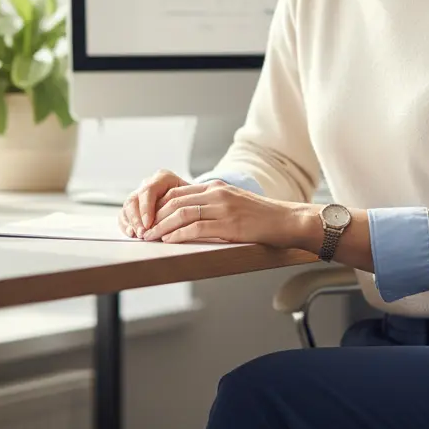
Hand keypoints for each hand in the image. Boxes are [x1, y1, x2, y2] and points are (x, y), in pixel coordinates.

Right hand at [120, 169, 189, 237]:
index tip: (149, 223)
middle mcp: (150, 184)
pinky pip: (125, 214)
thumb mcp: (194, 199)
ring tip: (138, 235)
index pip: (149, 190)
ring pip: (128, 206)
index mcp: (163, 178)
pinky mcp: (136, 206)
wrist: (194, 201)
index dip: (146, 207)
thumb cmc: (195, 201)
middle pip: (135, 199)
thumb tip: (179, 220)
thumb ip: (185, 206)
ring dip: (132, 222)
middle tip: (142, 233)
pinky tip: (132, 233)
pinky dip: (126, 224)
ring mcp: (141, 195)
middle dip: (137, 218)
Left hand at [143, 180, 315, 249]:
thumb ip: (213, 205)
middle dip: (155, 216)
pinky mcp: (229, 224)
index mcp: (217, 187)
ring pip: (182, 213)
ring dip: (161, 227)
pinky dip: (179, 234)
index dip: (158, 205)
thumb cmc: (261, 216)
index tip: (146, 218)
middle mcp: (218, 193)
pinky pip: (197, 228)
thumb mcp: (234, 203)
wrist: (286, 220)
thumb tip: (187, 216)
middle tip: (142, 230)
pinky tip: (169, 241)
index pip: (178, 192)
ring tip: (149, 237)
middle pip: (176, 201)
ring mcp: (224, 208)